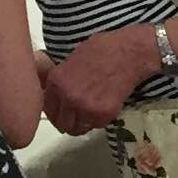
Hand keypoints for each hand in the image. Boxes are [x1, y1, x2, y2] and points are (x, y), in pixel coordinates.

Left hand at [42, 26, 160, 133]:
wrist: (130, 52)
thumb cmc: (104, 49)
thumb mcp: (73, 59)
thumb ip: (63, 78)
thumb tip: (57, 91)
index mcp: (56, 81)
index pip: (48, 108)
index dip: (57, 112)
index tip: (64, 113)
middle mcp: (67, 96)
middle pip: (62, 123)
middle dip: (69, 122)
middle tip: (79, 118)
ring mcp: (85, 106)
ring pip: (78, 128)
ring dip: (84, 123)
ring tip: (93, 114)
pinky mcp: (104, 113)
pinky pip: (98, 125)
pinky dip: (101, 120)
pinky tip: (106, 107)